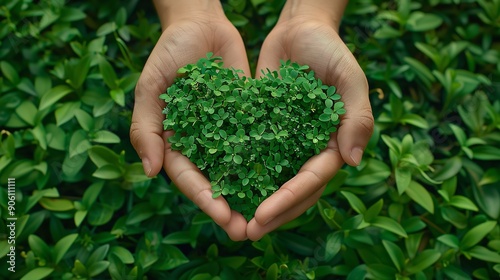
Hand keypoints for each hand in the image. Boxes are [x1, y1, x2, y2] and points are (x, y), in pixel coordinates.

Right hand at [130, 0, 249, 240]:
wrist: (202, 24)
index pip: (189, 178)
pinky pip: (259, 140)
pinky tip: (288, 176)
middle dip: (232, 206)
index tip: (224, 218)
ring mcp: (227, 131)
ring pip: (240, 167)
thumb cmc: (169, 52)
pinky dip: (271, 158)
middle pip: (217, 181)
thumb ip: (146, 129)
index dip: (206, 200)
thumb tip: (150, 173)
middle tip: (249, 230)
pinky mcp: (249, 117)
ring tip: (271, 213)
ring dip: (253, 191)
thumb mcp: (150, 88)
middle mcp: (203, 142)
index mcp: (175, 142)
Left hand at [246, 0, 373, 239]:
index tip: (263, 216)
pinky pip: (251, 154)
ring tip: (229, 220)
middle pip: (291, 190)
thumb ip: (357, 117)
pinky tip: (218, 186)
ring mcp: (285, 141)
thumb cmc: (330, 49)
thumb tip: (353, 161)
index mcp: (332, 144)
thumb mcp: (350, 78)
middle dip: (271, 213)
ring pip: (269, 180)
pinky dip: (238, 172)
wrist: (299, 29)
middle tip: (245, 232)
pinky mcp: (263, 129)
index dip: (289, 200)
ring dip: (252, 201)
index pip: (311, 180)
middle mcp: (308, 149)